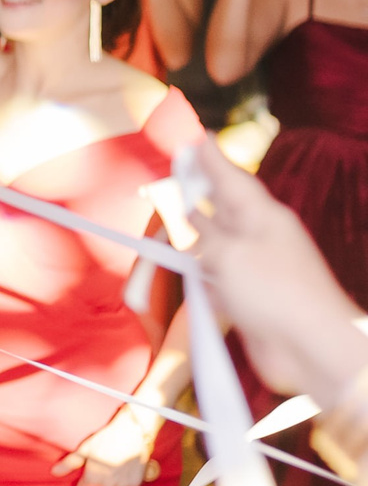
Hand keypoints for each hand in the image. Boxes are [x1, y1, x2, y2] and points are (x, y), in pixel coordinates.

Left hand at [56, 410, 158, 485]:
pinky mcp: (135, 484)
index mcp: (94, 477)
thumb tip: (54, 472)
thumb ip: (69, 463)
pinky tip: (118, 479)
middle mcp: (109, 484)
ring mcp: (123, 485)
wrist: (132, 433)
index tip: (83, 478)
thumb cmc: (106, 440)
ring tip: (106, 478)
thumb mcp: (85, 449)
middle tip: (95, 476)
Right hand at [185, 140, 367, 406]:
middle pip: (222, 209)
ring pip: (217, 245)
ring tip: (175, 222)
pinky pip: (219, 279)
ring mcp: (256, 269)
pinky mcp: (250, 298)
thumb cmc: (275, 294)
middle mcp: (260, 238)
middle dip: (199, 194)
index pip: (231, 178)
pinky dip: (203, 277)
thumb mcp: (229, 256)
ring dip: (197, 239)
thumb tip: (196, 223)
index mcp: (263, 217)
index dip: (210, 158)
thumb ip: (206, 236)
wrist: (311, 347)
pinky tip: (191, 275)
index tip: (195, 137)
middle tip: (176, 175)